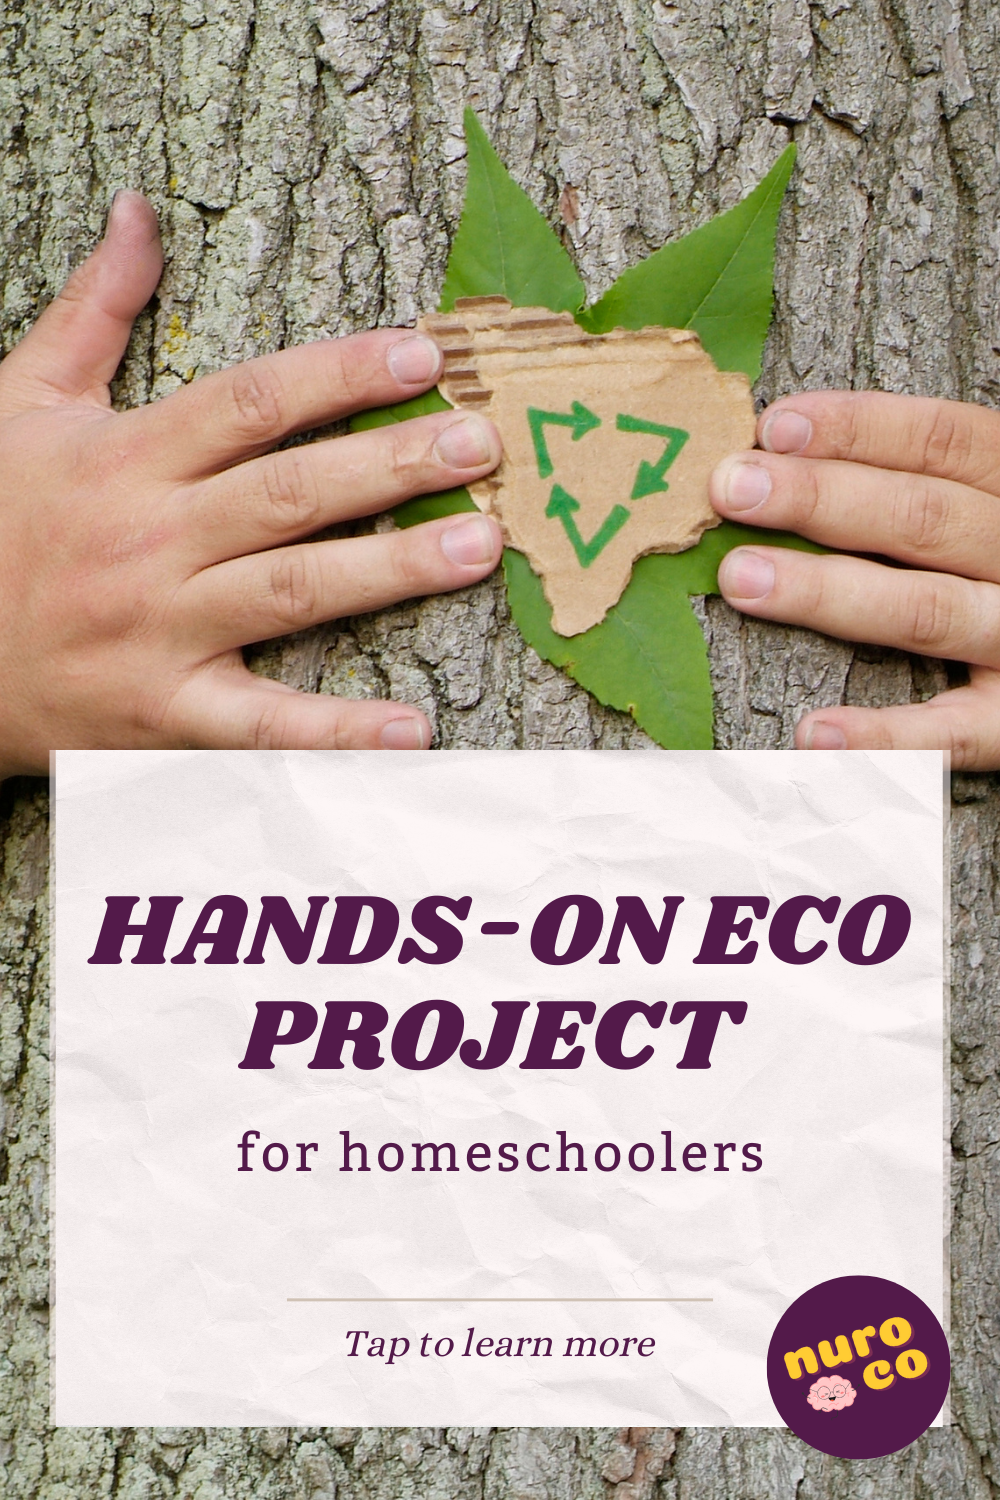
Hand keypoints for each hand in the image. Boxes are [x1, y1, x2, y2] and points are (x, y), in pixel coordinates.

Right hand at [0, 192, 503, 777]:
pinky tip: (415, 730)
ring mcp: (161, 629)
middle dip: (391, 462)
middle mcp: (152, 539)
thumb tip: (138, 213)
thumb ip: (93, 310)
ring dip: (393, 568)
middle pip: (289, 492)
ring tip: (479, 545)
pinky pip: (262, 728)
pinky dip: (338, 734)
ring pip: (292, 590)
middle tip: (481, 444)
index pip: (251, 402)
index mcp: (126, 457)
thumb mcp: (25, 402)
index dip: (340, 375)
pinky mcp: (164, 712)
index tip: (424, 358)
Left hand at [709, 390, 999, 768]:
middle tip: (731, 488)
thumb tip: (785, 453)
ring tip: (742, 578)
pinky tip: (813, 732)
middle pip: (925, 518)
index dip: (861, 429)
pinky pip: (952, 734)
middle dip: (821, 498)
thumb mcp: (990, 508)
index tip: (774, 426)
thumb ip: (923, 483)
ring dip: (829, 594)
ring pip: (927, 610)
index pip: (948, 440)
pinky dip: (884, 737)